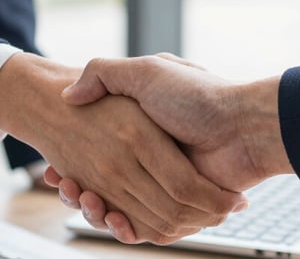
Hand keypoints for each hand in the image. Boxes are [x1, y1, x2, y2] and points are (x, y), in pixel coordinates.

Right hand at [49, 54, 292, 240]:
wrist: (245, 126)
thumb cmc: (198, 97)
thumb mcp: (146, 72)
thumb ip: (105, 74)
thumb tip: (69, 94)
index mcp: (141, 132)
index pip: (95, 155)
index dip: (72, 165)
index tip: (54, 168)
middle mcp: (152, 161)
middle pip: (104, 186)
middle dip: (78, 190)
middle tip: (63, 184)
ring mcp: (167, 185)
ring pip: (120, 208)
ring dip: (97, 210)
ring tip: (83, 199)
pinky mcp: (182, 208)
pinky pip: (148, 227)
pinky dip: (126, 227)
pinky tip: (110, 217)